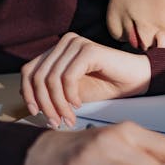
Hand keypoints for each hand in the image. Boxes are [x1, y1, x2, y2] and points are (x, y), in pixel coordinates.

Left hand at [20, 33, 150, 127]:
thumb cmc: (106, 85)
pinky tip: (79, 104)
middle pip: (38, 76)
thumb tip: (32, 103)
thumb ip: (52, 92)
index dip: (28, 93)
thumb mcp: (71, 92)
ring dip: (59, 104)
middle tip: (55, 121)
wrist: (135, 80)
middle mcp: (64, 43)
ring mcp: (76, 43)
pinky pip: (68, 77)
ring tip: (68, 117)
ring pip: (52, 79)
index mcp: (57, 51)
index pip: (29, 70)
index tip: (35, 112)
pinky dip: (70, 95)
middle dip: (45, 104)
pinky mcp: (88, 49)